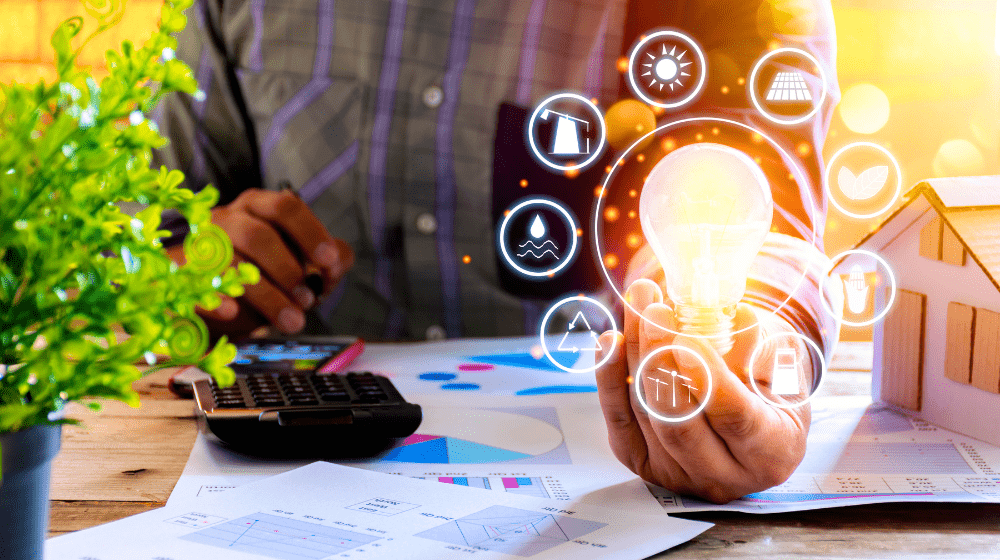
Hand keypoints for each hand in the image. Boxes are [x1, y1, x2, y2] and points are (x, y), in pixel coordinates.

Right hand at [169, 188, 353, 336]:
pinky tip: (234, 312)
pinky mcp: (179, 276)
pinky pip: (193, 285)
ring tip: (291, 321)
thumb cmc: (267, 274)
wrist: (216, 301)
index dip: (311, 233)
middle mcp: (227, 219)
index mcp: (259, 207)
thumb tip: (335, 264)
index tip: (328, 261)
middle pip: (259, 236)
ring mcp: (200, 245)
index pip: (286, 207)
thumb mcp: (304, 263)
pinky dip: (214, 299)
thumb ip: (330, 260)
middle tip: (308, 300)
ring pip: (231, 264)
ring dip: (267, 295)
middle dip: (288, 270)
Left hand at [595, 279, 811, 503]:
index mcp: (771, 453)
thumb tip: (737, 316)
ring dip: (634, 354)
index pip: (735, 417)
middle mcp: (724, 475)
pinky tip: (611, 340)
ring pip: (645, 414)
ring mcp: (679, 473)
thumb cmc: (768, 381)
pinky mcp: (643, 461)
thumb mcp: (778, 361)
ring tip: (638, 306)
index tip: (687, 337)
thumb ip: (756, 344)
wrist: (748, 409)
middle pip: (679, 423)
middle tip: (655, 313)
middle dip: (661, 361)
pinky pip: (619, 419)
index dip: (707, 376)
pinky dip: (610, 377)